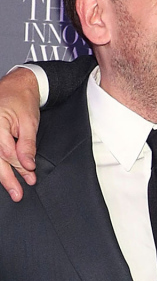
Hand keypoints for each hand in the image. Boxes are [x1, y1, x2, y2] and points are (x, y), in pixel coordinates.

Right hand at [0, 68, 39, 200]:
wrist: (17, 86)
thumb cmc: (22, 100)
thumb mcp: (30, 122)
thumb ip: (27, 144)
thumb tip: (28, 165)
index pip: (6, 151)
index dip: (19, 165)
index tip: (30, 174)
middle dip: (7, 178)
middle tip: (18, 194)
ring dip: (4, 174)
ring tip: (14, 190)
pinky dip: (1, 164)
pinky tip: (6, 176)